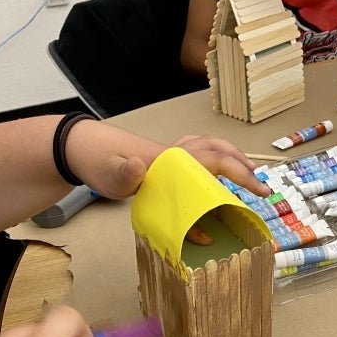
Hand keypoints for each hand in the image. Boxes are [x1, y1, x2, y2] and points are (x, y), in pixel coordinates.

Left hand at [66, 122, 270, 199]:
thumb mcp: (107, 174)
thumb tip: (139, 168)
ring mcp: (169, 153)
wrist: (77, 146)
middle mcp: (175, 153)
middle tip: (260, 186)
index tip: (259, 191)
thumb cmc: (95, 162)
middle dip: (243, 166)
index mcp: (171, 159)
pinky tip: (211, 171)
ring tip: (246, 174)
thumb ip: (125, 174)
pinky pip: (195, 151)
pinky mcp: (161, 157)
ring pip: (209, 147)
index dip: (241, 174)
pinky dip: (212, 157)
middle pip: (218, 150)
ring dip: (231, 158)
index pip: (215, 161)